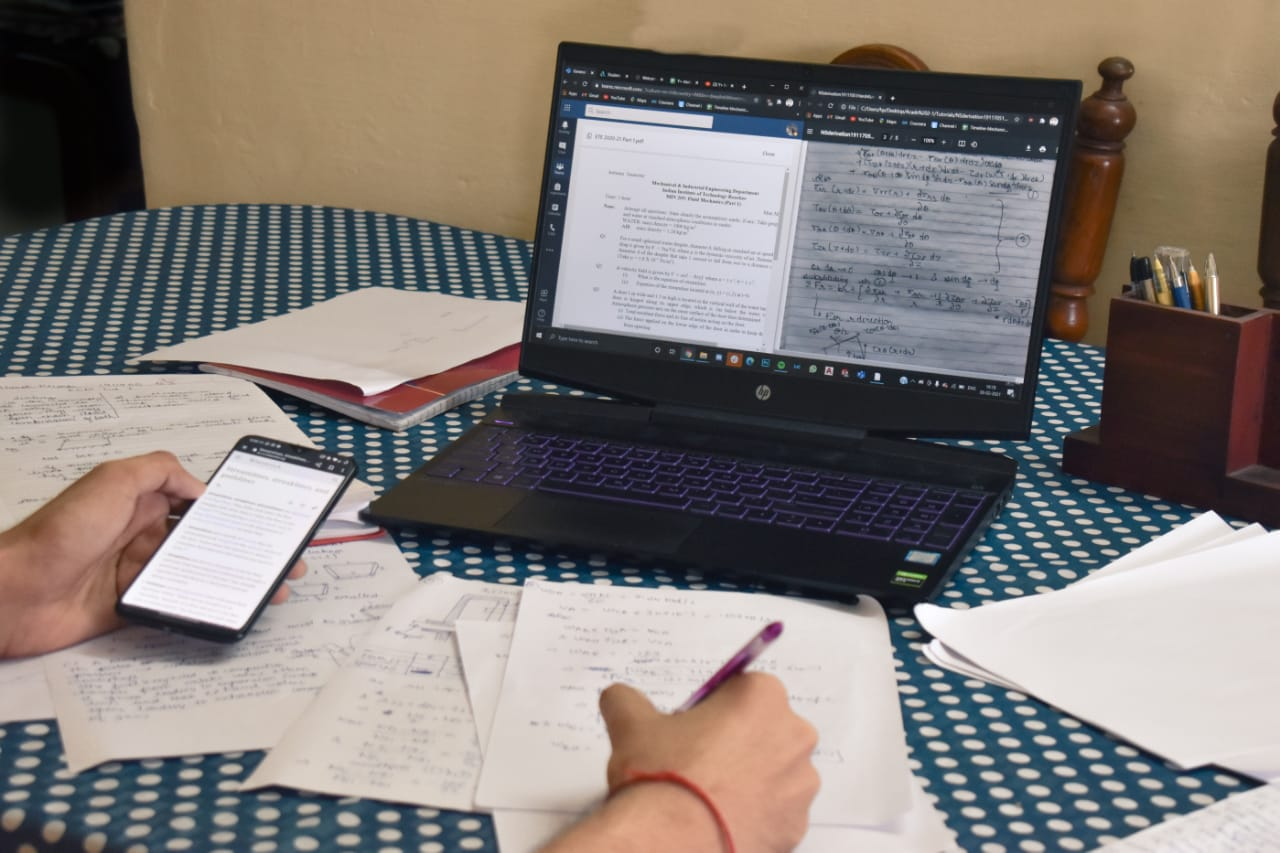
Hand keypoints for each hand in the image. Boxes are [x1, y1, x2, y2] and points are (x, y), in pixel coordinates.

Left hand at [0, 451, 305, 658]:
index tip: (269, 518)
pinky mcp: (132, 606)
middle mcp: (144, 535)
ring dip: (236, 581)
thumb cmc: (60, 532)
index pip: (198, 503)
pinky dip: (206, 607)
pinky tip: (233, 610)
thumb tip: (200, 488)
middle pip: (207, 542)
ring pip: (199, 575)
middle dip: (248, 549)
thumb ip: (158, 472)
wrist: (14, 593)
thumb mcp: (111, 481)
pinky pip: (176, 604)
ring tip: (271, 590)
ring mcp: (139, 572)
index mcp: (141, 502)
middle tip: (288, 560)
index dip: (235, 510)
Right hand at [598, 673, 819, 852]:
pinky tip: (723, 820)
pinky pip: (777, 813)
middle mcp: (793, 735)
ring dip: (750, 780)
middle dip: (739, 743)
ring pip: (775, 773)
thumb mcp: (632, 724)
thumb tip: (618, 697)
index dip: (716, 710)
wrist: (671, 841)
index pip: (743, 691)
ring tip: (710, 797)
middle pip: (765, 730)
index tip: (696, 728)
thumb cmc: (663, 777)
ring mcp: (800, 784)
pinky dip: (755, 816)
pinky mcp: (797, 826)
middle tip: (700, 763)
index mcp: (762, 697)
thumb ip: (628, 700)